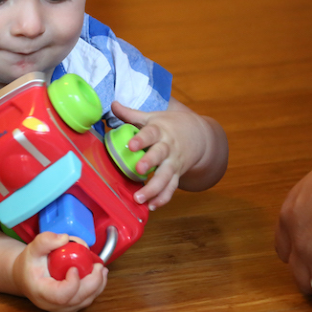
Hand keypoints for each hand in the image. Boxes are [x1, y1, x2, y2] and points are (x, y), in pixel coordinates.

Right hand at [12, 232, 107, 311]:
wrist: (24, 277)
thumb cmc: (29, 264)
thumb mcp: (32, 248)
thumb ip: (46, 240)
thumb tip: (65, 238)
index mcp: (41, 292)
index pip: (61, 296)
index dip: (72, 284)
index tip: (74, 268)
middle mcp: (52, 305)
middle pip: (78, 299)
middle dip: (93, 282)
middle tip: (99, 266)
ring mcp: (62, 308)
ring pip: (85, 301)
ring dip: (97, 285)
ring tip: (101, 269)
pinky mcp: (70, 307)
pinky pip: (86, 300)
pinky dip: (95, 288)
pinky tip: (98, 275)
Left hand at [112, 99, 227, 209]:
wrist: (198, 135)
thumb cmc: (169, 125)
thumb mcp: (152, 117)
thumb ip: (131, 114)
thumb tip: (113, 104)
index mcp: (160, 131)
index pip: (150, 134)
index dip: (141, 139)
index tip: (131, 145)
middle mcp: (168, 148)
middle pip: (160, 156)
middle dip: (149, 163)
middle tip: (138, 170)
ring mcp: (173, 163)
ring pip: (165, 177)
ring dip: (153, 189)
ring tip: (139, 198)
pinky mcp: (177, 175)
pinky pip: (171, 189)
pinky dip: (162, 199)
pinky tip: (152, 207)